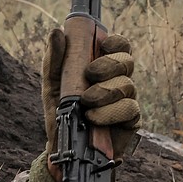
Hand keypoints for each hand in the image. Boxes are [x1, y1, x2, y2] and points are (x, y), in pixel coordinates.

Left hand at [41, 28, 140, 159]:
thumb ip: (54, 60)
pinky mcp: (130, 122)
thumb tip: (57, 32)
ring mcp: (126, 101)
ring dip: (105, 92)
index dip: (116, 43)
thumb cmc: (61, 113)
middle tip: (90, 74)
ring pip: (128, 86)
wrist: (63, 149)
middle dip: (109, 65)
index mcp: (103, 68)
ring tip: (86, 103)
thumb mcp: (52, 85)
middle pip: (127, 62)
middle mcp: (118, 81)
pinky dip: (110, 112)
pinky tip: (94, 117)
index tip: (102, 45)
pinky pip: (130, 109)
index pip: (120, 47)